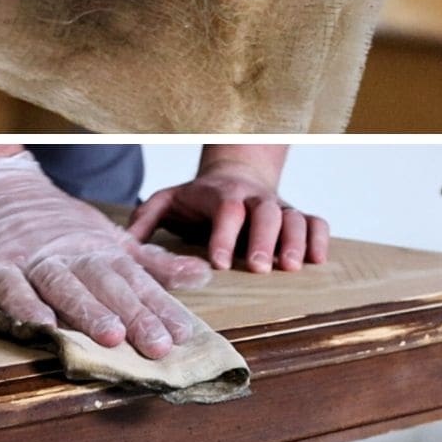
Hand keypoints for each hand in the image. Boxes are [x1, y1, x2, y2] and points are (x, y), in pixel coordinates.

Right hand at [0, 152, 211, 358]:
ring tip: (112, 337)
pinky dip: (23, 303)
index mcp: (101, 250)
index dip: (159, 306)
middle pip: (105, 283)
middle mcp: (71, 253)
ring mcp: (32, 258)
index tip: (183, 334)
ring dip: (87, 310)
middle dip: (133, 314)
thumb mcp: (110, 240)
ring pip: (63, 285)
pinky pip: (9, 285)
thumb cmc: (57, 225)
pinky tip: (41, 325)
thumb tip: (204, 275)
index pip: (136, 280)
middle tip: (158, 345)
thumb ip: (154, 264)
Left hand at [126, 150, 329, 273]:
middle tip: (260, 268)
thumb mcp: (169, 201)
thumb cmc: (199, 197)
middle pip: (266, 211)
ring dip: (295, 241)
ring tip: (292, 268)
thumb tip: (121, 244)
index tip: (219, 263)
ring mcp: (278, 205)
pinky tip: (317, 262)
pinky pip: (316, 221)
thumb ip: (146, 219)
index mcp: (222, 195)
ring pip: (294, 217)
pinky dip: (320, 238)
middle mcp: (254, 198)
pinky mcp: (296, 214)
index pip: (226, 209)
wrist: (236, 173)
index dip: (224, 234)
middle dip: (264, 239)